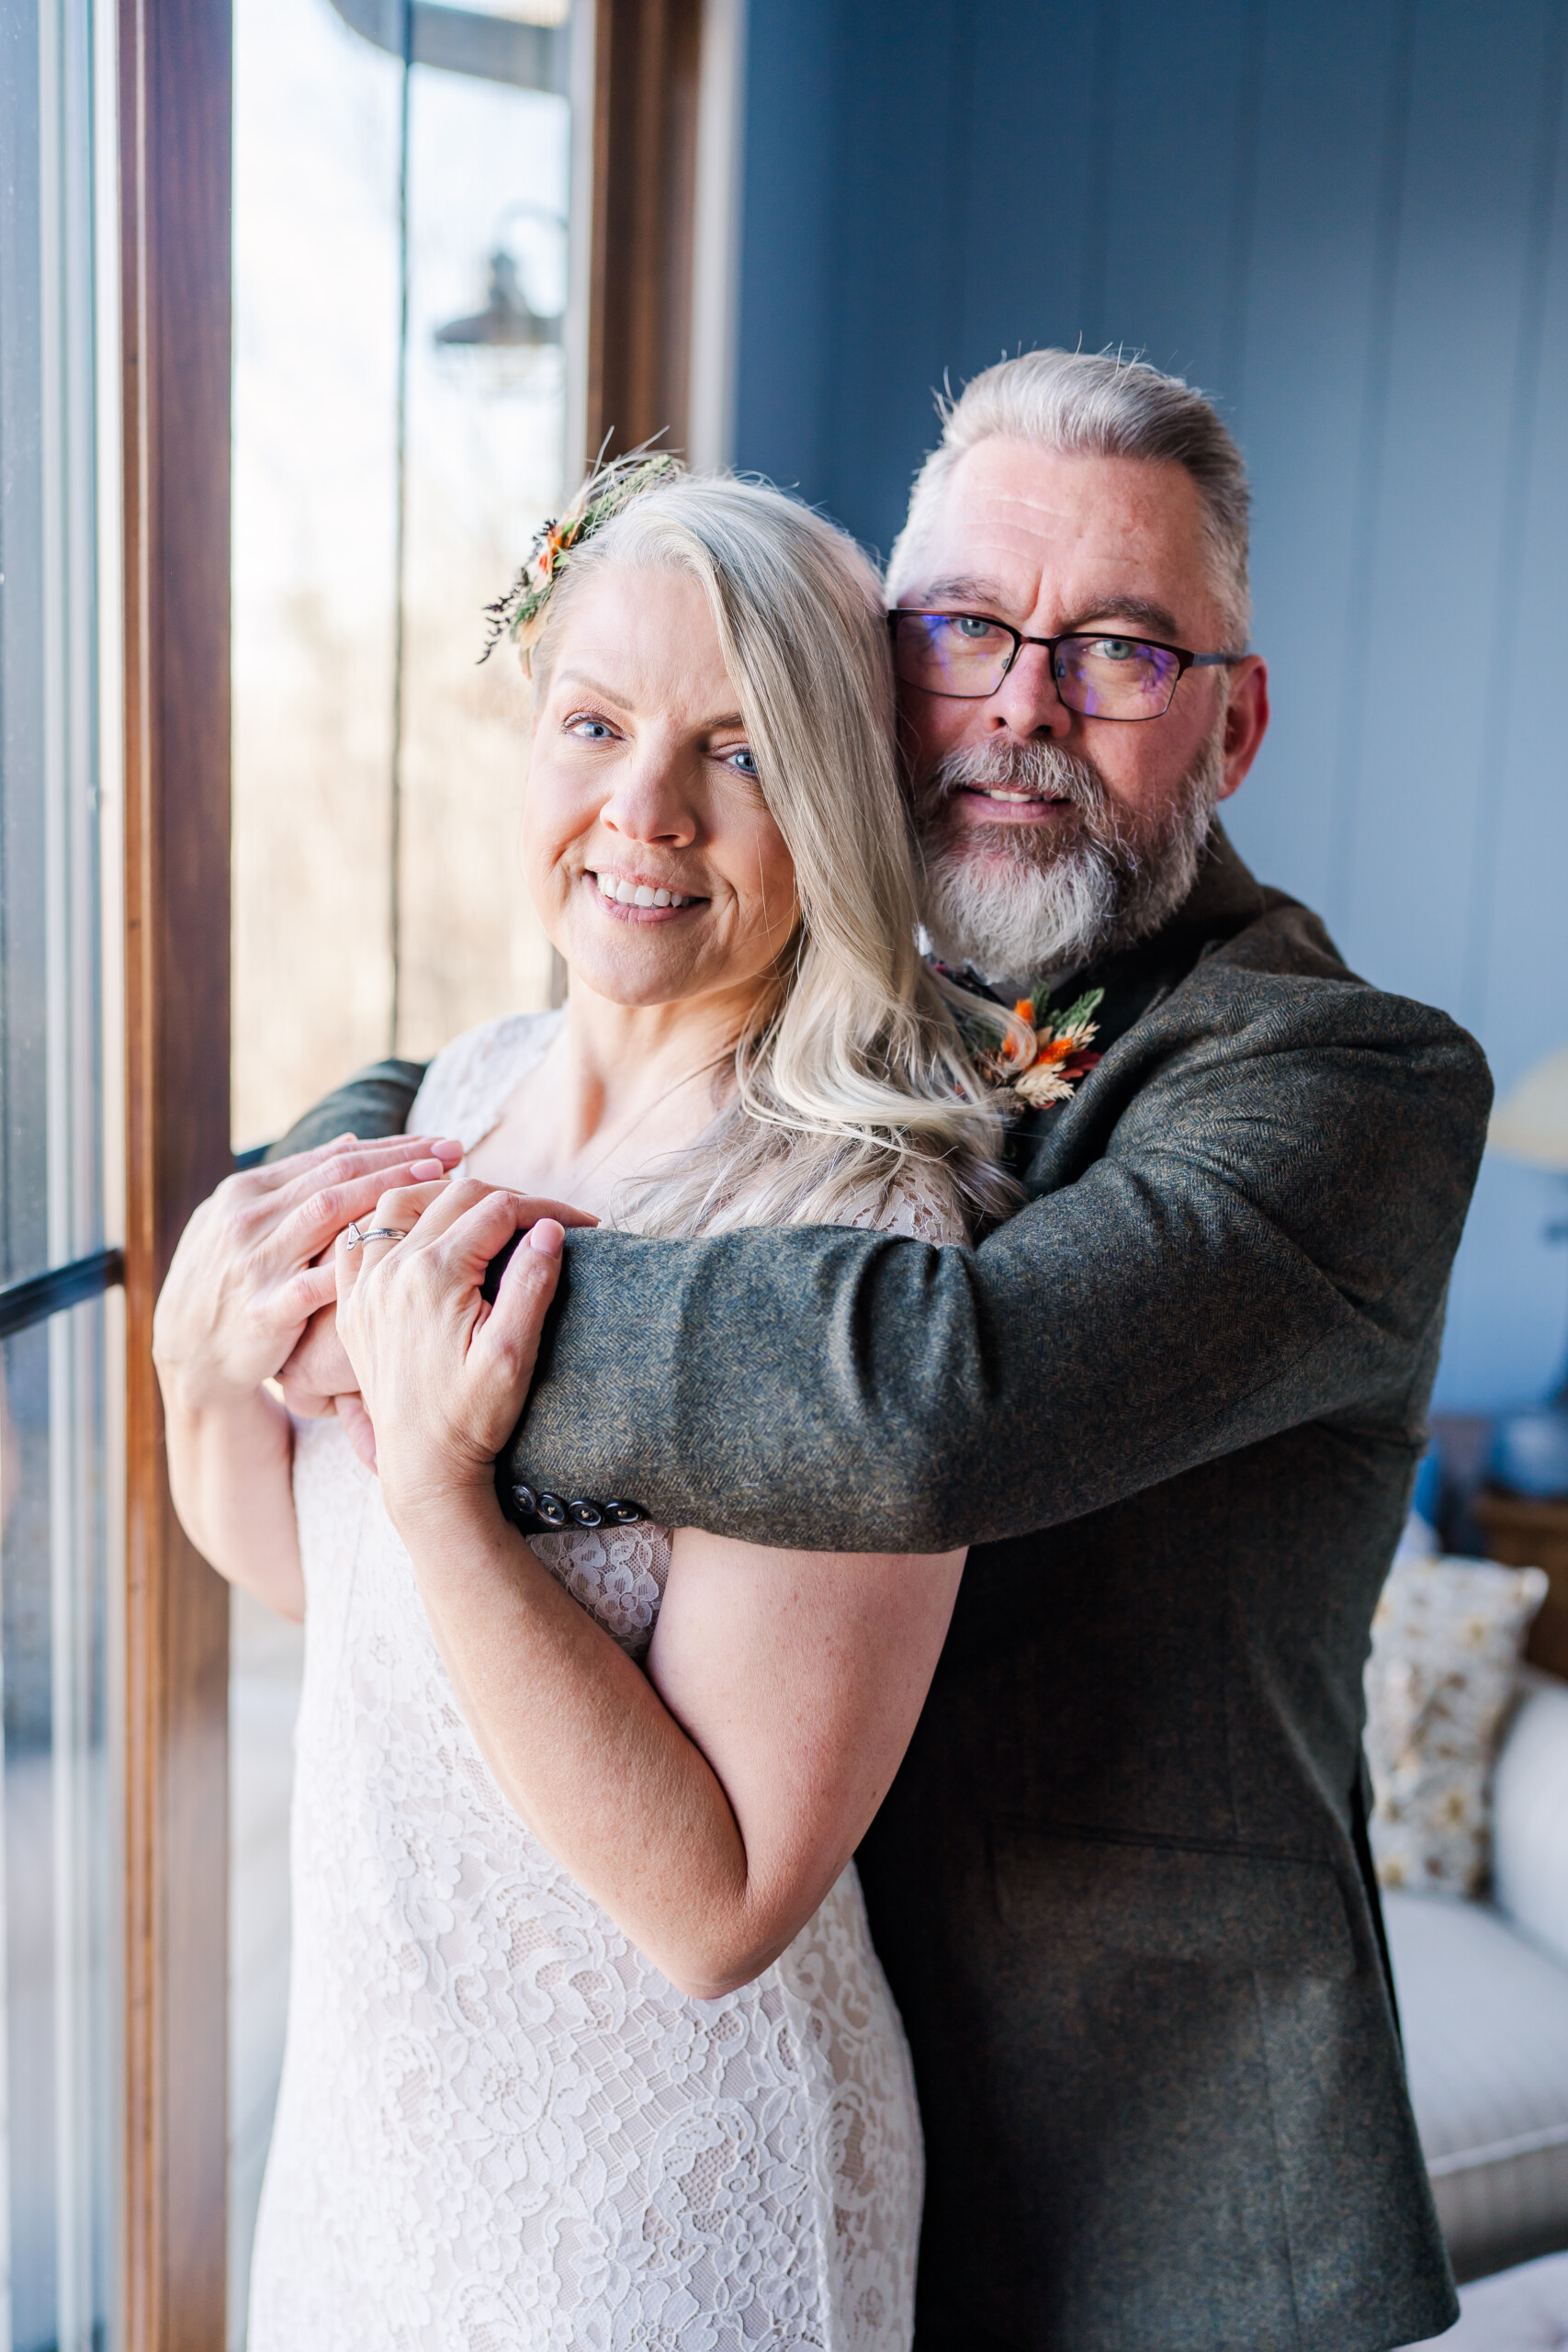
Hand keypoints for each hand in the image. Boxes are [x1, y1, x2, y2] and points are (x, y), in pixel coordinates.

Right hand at [152, 1134, 461, 1413]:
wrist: (189, 1358)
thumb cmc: (229, 1284)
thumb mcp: (245, 1223)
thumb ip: (296, 1185)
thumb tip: (351, 1142)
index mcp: (245, 1191)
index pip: (330, 1158)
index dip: (390, 1146)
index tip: (438, 1142)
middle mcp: (247, 1218)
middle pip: (337, 1176)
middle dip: (401, 1159)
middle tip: (454, 1151)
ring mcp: (254, 1262)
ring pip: (330, 1212)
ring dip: (390, 1192)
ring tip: (438, 1184)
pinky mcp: (265, 1310)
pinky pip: (320, 1279)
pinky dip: (363, 1260)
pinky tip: (407, 1249)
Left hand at [334, 1177, 590, 1520]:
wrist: (423, 1466)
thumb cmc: (473, 1417)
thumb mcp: (514, 1354)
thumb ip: (531, 1284)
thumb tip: (550, 1228)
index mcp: (434, 1275)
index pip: (499, 1209)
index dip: (547, 1209)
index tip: (583, 1223)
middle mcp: (392, 1269)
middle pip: (454, 1196)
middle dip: (509, 1199)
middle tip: (547, 1221)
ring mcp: (366, 1284)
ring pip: (400, 1201)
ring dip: (444, 1193)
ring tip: (485, 1208)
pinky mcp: (354, 1303)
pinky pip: (361, 1237)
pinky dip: (392, 1219)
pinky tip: (421, 1226)